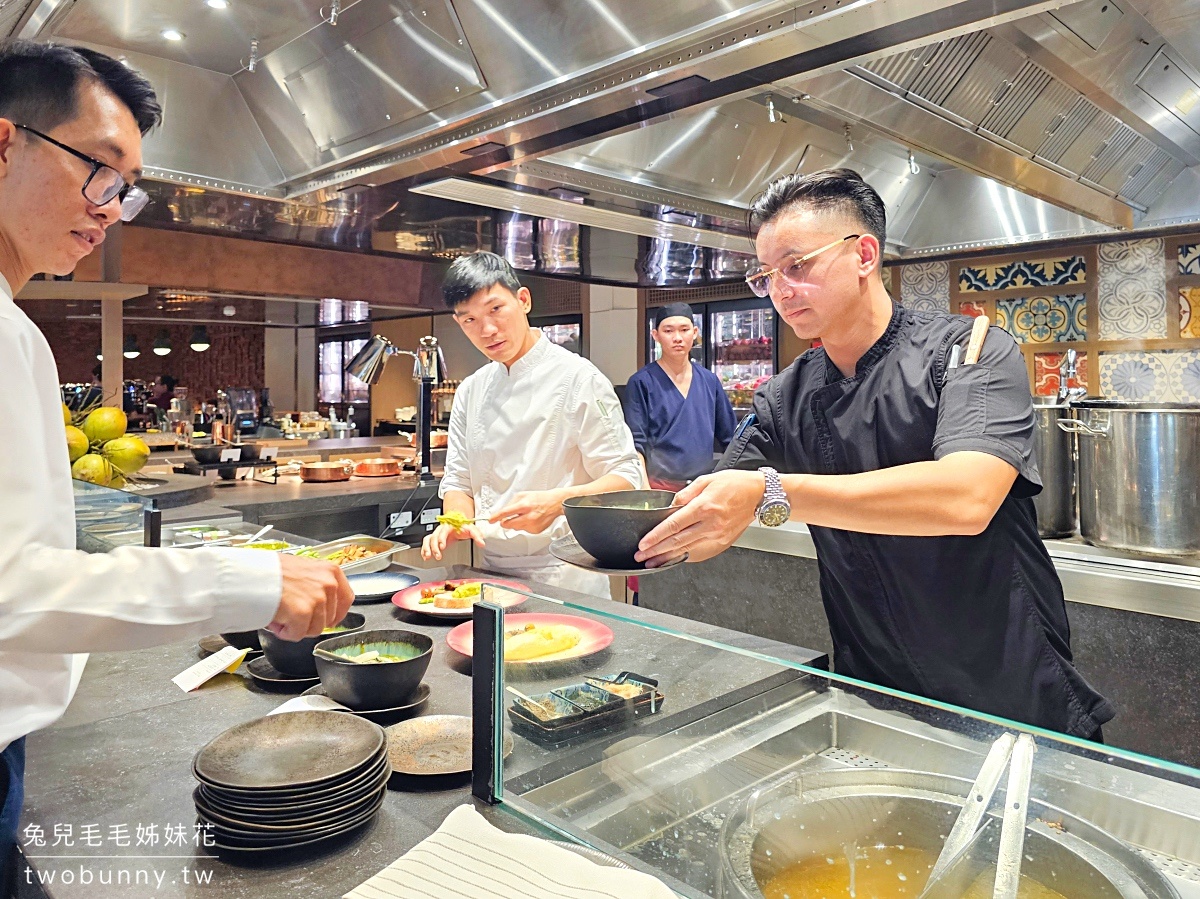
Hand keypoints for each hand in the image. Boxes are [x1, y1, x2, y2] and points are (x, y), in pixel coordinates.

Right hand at [269, 554, 354, 640]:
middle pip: (328, 618)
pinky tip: (276, 620)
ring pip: (314, 629)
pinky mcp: (303, 613)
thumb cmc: (270, 571)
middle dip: (309, 621)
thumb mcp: (303, 569)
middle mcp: (328, 584)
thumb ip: (316, 584)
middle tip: (290, 612)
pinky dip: (286, 632)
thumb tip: (320, 603)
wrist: (250, 573)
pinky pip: (298, 634)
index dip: (335, 614)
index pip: (346, 599)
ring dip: (296, 627)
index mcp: (331, 571)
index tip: (327, 619)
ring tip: (281, 613)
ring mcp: (317, 599)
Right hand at [421, 523, 485, 560]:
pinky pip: (426, 542)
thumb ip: (477, 536)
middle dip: (434, 547)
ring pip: (428, 539)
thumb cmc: (463, 526)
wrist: (458, 522)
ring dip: (427, 548)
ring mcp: (437, 534)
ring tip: (428, 556)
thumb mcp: (471, 529)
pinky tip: (425, 556)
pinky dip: (424, 549)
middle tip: (438, 555)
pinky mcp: (435, 538)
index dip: (441, 539)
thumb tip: (482, 543)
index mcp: (449, 526)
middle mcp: (441, 530)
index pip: (443, 532)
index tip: (442, 546)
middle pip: (434, 537)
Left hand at [488, 490, 565, 533]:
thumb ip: (511, 503)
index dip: (496, 517)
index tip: (491, 520)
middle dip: (505, 522)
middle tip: (506, 519)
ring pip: (516, 528)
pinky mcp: (536, 530)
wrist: (555, 503)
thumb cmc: (540, 498)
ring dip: (516, 523)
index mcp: (524, 505)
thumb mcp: (523, 495)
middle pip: (509, 524)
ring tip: (524, 515)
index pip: (506, 513)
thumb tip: (503, 512)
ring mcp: (533, 525)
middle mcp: (528, 516)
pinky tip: (531, 519)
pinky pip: (524, 530)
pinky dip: (524, 526)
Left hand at [634, 470, 764, 565]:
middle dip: (656, 551)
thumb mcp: (706, 480)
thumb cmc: (735, 484)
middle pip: (677, 541)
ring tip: (652, 562)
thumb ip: (686, 493)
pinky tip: (673, 558)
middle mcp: (710, 524)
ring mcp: (717, 536)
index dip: (656, 536)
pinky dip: (685, 556)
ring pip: (687, 550)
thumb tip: (671, 505)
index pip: (673, 525)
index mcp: (704, 507)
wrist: (759, 494)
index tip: (643, 544)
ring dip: (667, 557)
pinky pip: (700, 552)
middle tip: (641, 556)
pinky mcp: (723, 542)